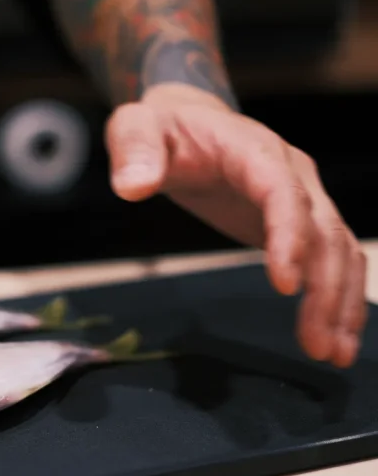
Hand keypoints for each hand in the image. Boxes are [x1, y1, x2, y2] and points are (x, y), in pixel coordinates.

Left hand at [104, 82, 366, 367]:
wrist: (184, 121)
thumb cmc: (159, 127)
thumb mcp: (134, 127)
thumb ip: (134, 151)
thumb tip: (133, 187)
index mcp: (253, 149)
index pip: (282, 191)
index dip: (290, 235)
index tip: (285, 284)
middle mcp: (291, 173)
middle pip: (323, 230)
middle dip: (324, 288)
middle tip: (315, 344)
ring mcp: (301, 198)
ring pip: (339, 250)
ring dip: (341, 302)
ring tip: (333, 354)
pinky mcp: (297, 223)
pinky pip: (331, 260)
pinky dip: (339, 297)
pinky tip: (335, 338)